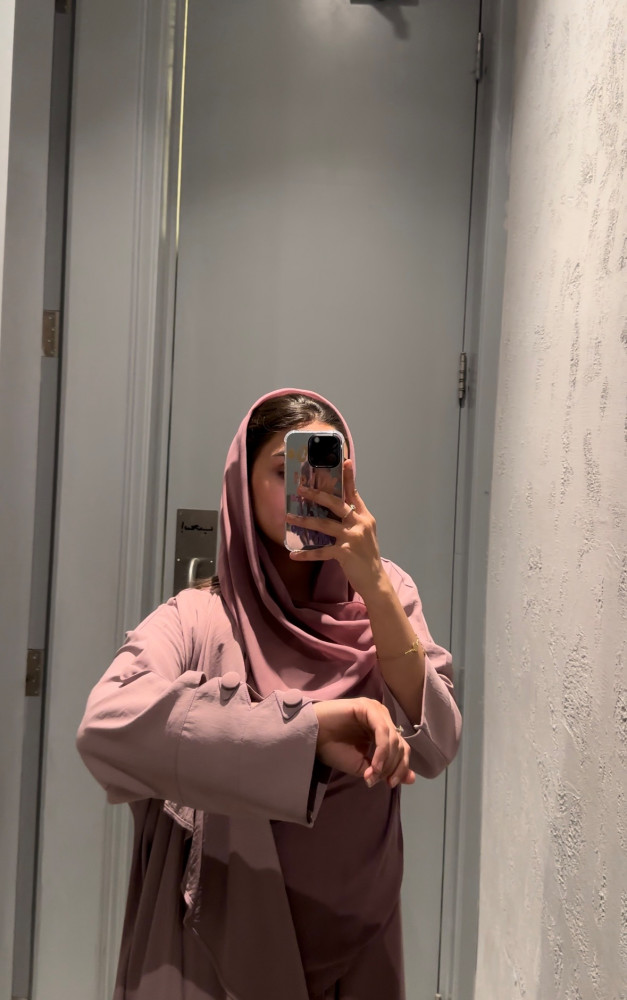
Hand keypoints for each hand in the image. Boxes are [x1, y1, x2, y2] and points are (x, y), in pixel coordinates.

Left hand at [285, 459, 383, 598]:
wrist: (375, 580)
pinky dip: (306, 554)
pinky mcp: (345, 553)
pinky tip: (294, 555)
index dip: (348, 477)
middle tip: (301, 489)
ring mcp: (352, 538)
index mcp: (364, 516)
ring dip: (304, 521)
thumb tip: (339, 507)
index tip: (344, 460)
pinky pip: (321, 552)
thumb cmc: (367, 555)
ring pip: (325, 525)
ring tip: (289, 517)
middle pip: (336, 504)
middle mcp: (359, 524)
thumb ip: (353, 519)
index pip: (354, 493)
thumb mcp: (364, 532)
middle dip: (317, 495)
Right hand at [313, 697, 415, 788]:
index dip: (401, 768)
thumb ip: (386, 769)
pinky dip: (381, 750)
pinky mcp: (367, 707)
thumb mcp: (363, 765)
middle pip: (400, 744)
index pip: (402, 749)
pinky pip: (382, 731)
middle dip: (393, 766)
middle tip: (379, 780)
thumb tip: (411, 779)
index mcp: (383, 730)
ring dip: (386, 760)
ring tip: (373, 773)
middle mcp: (382, 718)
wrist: (312, 738)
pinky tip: (374, 764)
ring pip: (393, 739)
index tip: (390, 784)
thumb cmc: (334, 749)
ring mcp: (375, 710)